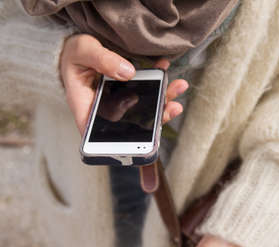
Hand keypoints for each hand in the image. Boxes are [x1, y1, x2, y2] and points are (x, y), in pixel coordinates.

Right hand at [59, 34, 187, 134]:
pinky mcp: (127, 94)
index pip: (99, 133)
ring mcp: (118, 104)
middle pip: (129, 124)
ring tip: (178, 88)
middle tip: (172, 108)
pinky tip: (166, 70)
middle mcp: (104, 111)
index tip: (138, 141)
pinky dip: (159, 84)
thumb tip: (128, 72)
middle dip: (154, 118)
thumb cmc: (74, 53)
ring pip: (142, 110)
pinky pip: (146, 95)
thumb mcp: (83, 51)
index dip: (117, 142)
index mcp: (86, 107)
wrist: (77, 47)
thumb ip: (102, 60)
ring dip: (163, 101)